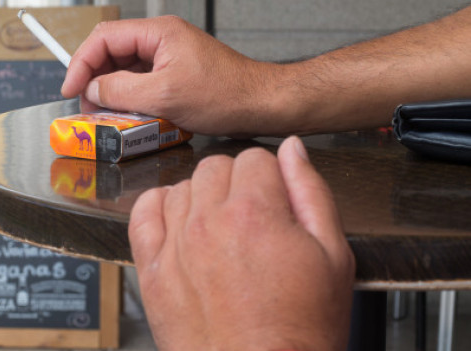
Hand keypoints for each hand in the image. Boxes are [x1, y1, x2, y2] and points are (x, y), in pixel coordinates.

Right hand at [61, 16, 286, 137]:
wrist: (262, 105)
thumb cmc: (225, 95)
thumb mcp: (165, 96)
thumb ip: (121, 90)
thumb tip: (92, 89)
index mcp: (159, 32)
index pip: (104, 38)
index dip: (81, 62)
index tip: (70, 88)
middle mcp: (161, 39)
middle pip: (112, 53)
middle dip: (95, 80)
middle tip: (87, 108)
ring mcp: (168, 57)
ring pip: (125, 70)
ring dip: (113, 92)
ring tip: (107, 116)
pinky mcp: (175, 74)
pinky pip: (142, 83)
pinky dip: (131, 99)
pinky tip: (130, 117)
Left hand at [128, 136, 354, 350]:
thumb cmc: (299, 328)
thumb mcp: (334, 256)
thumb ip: (311, 191)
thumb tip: (291, 148)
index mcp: (253, 211)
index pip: (254, 158)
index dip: (270, 178)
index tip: (276, 200)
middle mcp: (207, 220)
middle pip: (215, 167)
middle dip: (237, 183)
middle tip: (253, 217)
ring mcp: (175, 244)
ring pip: (182, 186)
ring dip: (201, 197)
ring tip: (222, 229)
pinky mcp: (153, 269)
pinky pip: (143, 213)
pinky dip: (158, 207)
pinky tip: (179, 221)